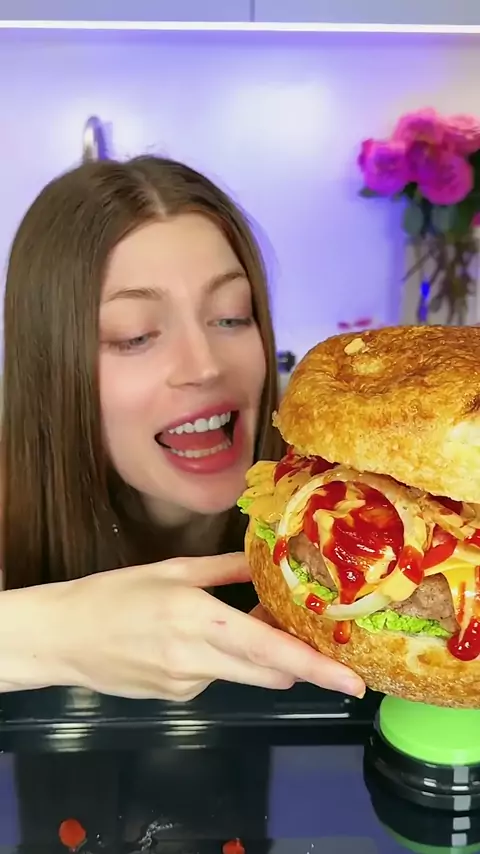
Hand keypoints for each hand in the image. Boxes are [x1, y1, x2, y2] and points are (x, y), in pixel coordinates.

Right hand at [48, 553, 365, 701]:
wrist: (63, 638)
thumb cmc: (114, 595)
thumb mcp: (173, 570)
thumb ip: (227, 570)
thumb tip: (267, 564)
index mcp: (199, 620)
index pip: (271, 650)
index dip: (317, 668)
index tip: (351, 682)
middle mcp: (198, 660)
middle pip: (270, 672)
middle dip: (297, 660)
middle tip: (313, 637)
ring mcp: (188, 685)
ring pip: (245, 675)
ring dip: (257, 655)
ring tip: (237, 621)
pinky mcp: (178, 698)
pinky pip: (217, 679)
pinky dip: (223, 661)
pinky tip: (192, 640)